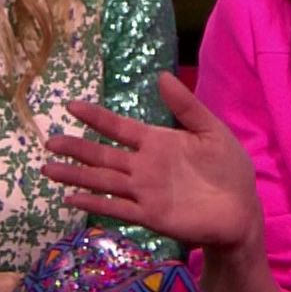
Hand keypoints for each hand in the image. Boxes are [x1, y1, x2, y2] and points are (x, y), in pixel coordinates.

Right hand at [42, 71, 261, 251]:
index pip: (119, 127)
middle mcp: (143, 166)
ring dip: (75, 175)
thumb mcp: (211, 130)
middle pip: (102, 155)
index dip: (96, 117)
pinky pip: (117, 208)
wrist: (241, 210)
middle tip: (49, 141)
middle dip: (75, 148)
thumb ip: (186, 106)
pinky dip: (95, 204)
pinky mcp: (150, 215)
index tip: (71, 106)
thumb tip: (161, 76)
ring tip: (48, 169)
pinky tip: (72, 198)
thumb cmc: (228, 169)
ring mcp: (144, 192)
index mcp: (156, 142)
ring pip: (102, 181)